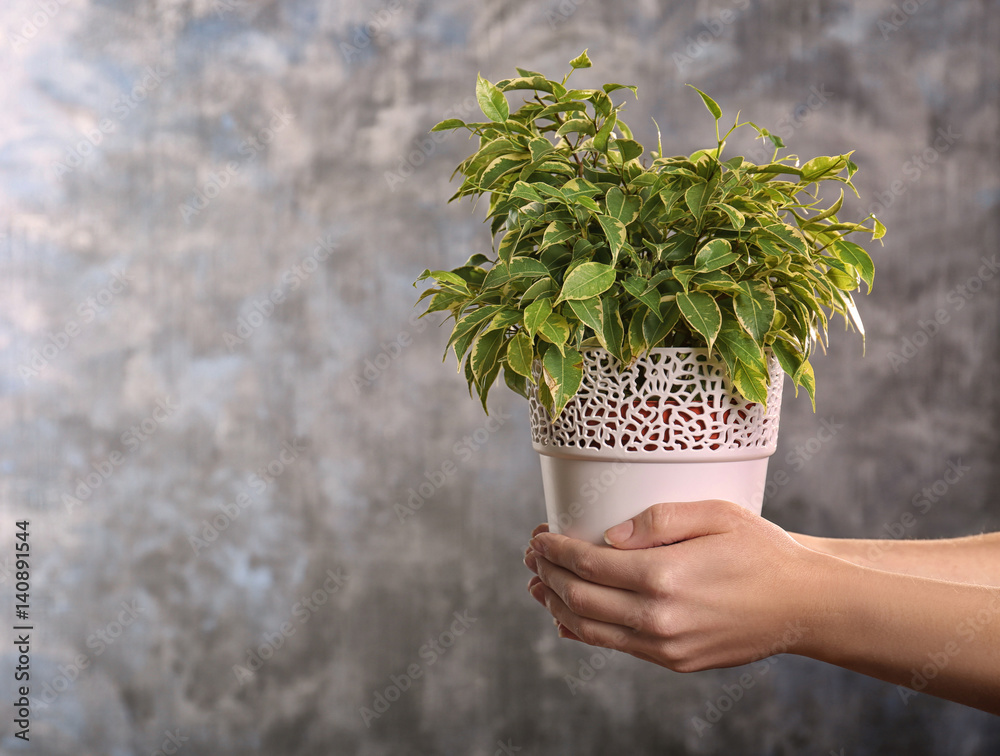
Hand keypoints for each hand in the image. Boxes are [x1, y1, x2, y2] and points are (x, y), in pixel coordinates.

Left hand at [524, 500, 819, 671]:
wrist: (805, 604)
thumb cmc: (763, 550)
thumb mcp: (715, 514)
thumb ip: (657, 520)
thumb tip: (608, 536)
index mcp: (664, 577)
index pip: (587, 565)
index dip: (555, 549)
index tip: (538, 535)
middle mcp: (659, 618)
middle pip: (579, 599)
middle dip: (547, 574)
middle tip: (533, 555)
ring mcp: (666, 646)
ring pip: (591, 630)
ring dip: (556, 606)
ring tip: (538, 585)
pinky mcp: (676, 661)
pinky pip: (617, 648)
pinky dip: (585, 631)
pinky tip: (570, 617)